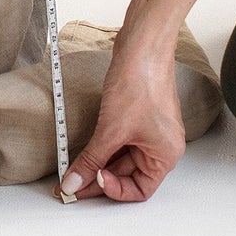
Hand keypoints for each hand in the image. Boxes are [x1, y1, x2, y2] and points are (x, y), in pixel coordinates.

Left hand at [56, 28, 185, 202]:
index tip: (87, 184)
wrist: (141, 45)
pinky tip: (83, 148)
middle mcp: (160, 146)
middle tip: (70, 183)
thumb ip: (91, 160)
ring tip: (72, 167)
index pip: (139, 191)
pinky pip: (117, 139)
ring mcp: (149, 130)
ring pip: (120, 157)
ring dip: (97, 162)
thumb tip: (74, 182)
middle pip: (127, 175)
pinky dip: (101, 145)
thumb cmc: (141, 82)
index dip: (113, 190)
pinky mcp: (136, 115)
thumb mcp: (112, 130)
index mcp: (165, 156)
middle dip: (98, 178)